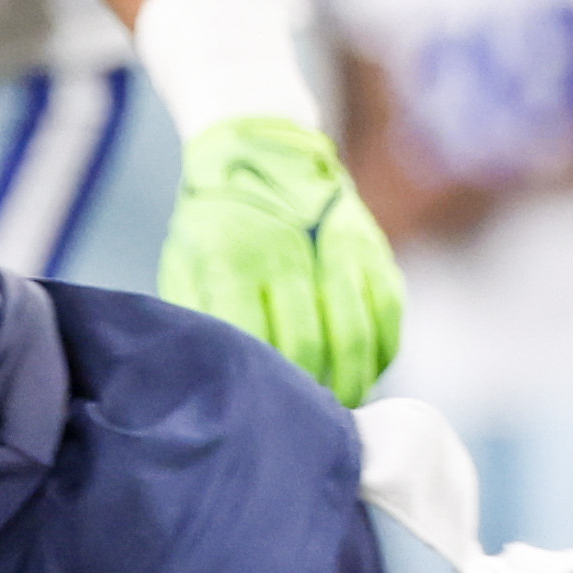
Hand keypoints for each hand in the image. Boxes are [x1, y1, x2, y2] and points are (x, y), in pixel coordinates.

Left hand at [161, 114, 404, 404]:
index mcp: (232, 261)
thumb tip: (206, 376)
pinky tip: (367, 373)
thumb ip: (196, 315)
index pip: (255, 342)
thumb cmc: (212, 221)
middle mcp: (287, 255)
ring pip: (355, 333)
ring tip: (339, 410)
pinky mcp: (370, 247)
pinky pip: (388, 312)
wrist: (258, 147)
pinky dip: (381, 351)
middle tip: (305, 425)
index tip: (264, 417)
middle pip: (307, 345)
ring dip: (351, 380)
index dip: (265, 386)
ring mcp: (335, 249)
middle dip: (308, 393)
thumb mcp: (184, 261)